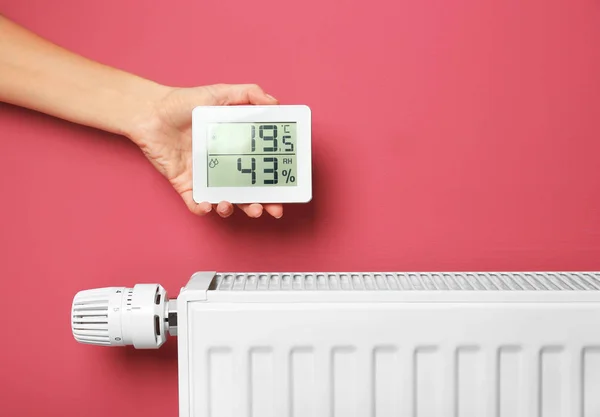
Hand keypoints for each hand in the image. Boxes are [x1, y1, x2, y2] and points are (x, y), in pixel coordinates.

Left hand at [129, 83, 282, 218]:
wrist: (151, 111)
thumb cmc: (184, 102)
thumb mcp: (221, 93)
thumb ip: (249, 95)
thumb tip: (275, 102)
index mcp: (236, 150)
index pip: (260, 171)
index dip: (274, 183)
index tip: (287, 189)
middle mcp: (223, 167)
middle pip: (248, 193)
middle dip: (261, 205)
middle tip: (271, 209)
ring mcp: (204, 177)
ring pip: (225, 202)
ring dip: (234, 209)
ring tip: (234, 204)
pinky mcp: (185, 184)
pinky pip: (196, 204)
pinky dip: (204, 209)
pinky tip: (210, 204)